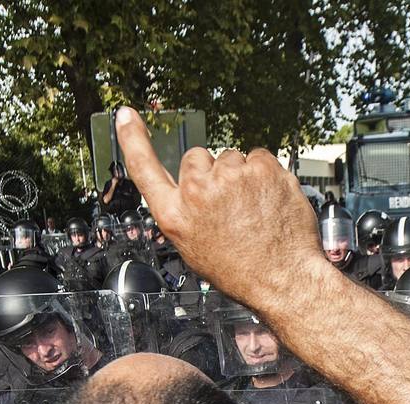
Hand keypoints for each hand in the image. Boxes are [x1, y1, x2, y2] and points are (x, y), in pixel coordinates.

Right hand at [115, 107, 324, 304]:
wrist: (283, 281)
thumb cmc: (241, 272)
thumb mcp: (195, 249)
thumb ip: (187, 213)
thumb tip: (194, 189)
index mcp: (175, 214)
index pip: (143, 168)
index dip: (132, 138)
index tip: (126, 115)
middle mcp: (197, 191)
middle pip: (198, 158)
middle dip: (212, 173)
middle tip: (230, 204)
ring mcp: (230, 176)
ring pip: (232, 158)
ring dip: (242, 175)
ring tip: (253, 209)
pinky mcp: (261, 169)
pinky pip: (259, 157)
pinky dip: (266, 174)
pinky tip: (269, 200)